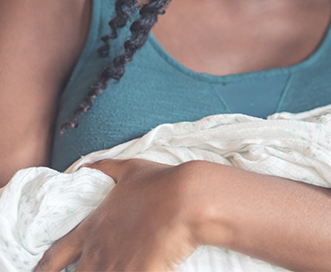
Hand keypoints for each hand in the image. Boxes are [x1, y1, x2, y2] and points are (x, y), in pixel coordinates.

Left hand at [34, 159, 200, 271]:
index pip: (56, 254)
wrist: (189, 199)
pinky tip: (142, 269)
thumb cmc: (161, 182)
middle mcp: (99, 250)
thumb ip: (105, 168)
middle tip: (91, 266)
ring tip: (116, 267)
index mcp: (93, 226)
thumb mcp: (131, 169)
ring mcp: (116, 266)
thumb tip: (85, 166)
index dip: (44, 268)